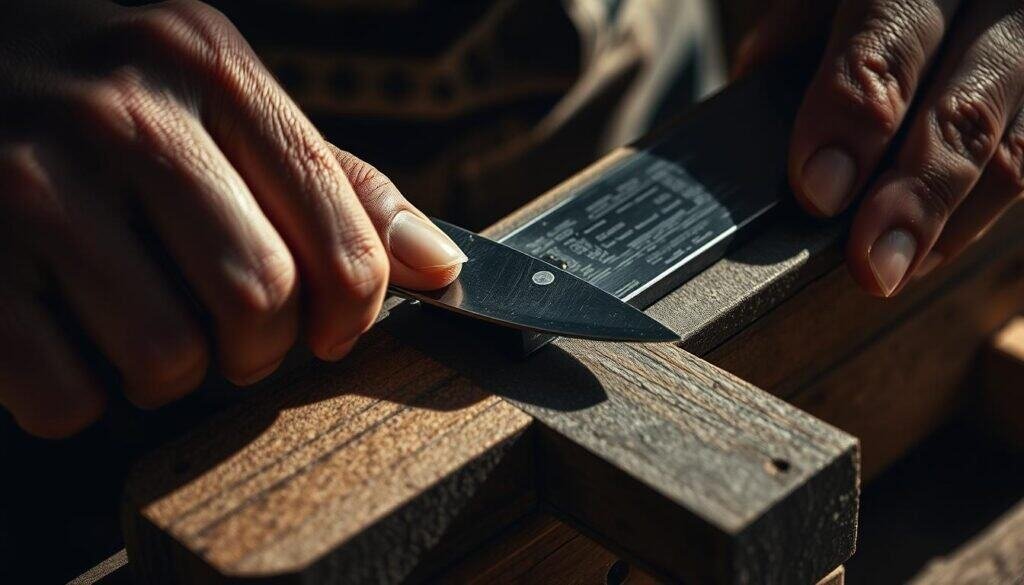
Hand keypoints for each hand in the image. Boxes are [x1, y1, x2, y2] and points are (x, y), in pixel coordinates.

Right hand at [0, 0, 466, 437]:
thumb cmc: (106, 95)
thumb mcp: (220, 100)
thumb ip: (331, 179)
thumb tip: (438, 262)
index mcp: (210, 69)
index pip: (341, 225)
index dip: (354, 306)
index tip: (333, 332)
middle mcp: (126, 113)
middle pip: (260, 297)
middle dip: (260, 348)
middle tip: (232, 336)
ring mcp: (34, 183)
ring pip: (169, 356)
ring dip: (172, 374)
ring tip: (147, 329)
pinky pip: (67, 394)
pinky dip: (81, 397)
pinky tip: (73, 340)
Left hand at [736, 0, 1023, 295]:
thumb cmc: (883, 1)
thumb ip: (798, 38)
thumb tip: (754, 102)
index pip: (888, 35)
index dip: (852, 116)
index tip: (818, 191)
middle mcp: (997, 2)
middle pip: (967, 107)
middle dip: (915, 193)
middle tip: (871, 262)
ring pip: (1016, 149)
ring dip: (949, 222)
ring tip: (891, 271)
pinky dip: (974, 217)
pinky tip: (928, 252)